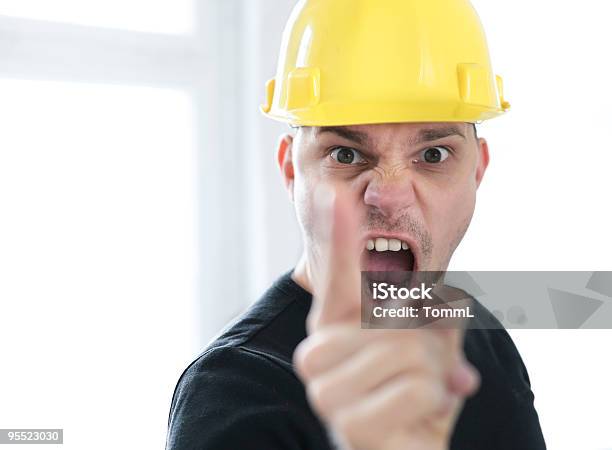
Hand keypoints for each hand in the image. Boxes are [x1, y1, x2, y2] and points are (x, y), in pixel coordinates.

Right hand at [294, 185, 479, 449]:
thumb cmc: (414, 397)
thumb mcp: (428, 348)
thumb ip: (436, 317)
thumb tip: (457, 300)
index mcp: (334, 327)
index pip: (337, 274)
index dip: (341, 234)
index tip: (336, 195)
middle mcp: (319, 354)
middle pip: (394, 316)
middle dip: (430, 343)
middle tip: (430, 370)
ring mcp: (327, 391)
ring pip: (408, 350)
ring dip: (435, 373)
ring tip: (424, 394)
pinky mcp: (349, 425)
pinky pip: (420, 388)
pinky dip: (437, 401)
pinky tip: (420, 416)